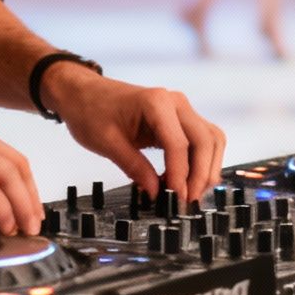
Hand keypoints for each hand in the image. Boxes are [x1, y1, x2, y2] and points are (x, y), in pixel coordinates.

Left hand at [42, 65, 226, 203]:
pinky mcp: (180, 119)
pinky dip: (201, 161)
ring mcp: (180, 109)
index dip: (181, 175)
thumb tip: (156, 193)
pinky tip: (186, 180)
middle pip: (205, 140)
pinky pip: (202, 140)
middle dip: (201, 174)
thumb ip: (134, 167)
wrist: (83, 93)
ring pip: (210, 140)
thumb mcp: (107, 143)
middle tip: (187, 201)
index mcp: (156, 103)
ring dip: (207, 168)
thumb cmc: (91, 111)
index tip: (176, 198)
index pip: (179, 144)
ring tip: (190, 193)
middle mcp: (175, 102)